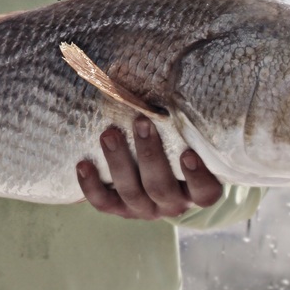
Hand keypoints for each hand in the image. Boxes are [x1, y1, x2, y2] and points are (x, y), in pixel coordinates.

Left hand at [76, 114, 223, 219]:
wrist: (154, 169)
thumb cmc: (177, 143)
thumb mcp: (186, 136)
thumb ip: (186, 119)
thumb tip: (171, 80)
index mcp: (196, 190)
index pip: (205, 192)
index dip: (198, 177)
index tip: (188, 153)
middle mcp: (172, 203)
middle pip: (161, 188)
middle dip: (149, 155)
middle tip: (141, 122)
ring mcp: (144, 208)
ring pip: (131, 193)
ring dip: (119, 162)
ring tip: (109, 134)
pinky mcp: (119, 208)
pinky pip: (103, 203)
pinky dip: (91, 186)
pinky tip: (83, 164)